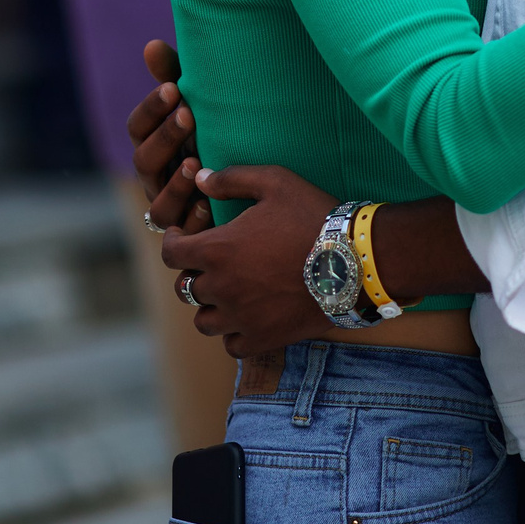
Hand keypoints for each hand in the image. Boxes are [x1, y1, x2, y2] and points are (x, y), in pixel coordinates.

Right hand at [129, 39, 209, 232]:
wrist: (251, 177)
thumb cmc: (216, 131)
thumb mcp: (197, 104)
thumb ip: (174, 76)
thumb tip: (152, 45)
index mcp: (152, 144)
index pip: (137, 126)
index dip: (152, 109)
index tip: (174, 88)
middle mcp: (155, 178)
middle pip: (144, 161)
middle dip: (165, 137)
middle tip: (189, 114)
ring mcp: (169, 207)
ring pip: (158, 201)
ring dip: (175, 181)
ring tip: (195, 161)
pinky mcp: (188, 232)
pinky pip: (182, 233)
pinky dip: (193, 219)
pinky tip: (208, 203)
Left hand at [160, 164, 337, 356]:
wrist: (354, 261)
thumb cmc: (313, 216)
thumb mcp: (275, 182)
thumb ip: (232, 178)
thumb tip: (200, 178)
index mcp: (217, 250)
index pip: (171, 253)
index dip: (172, 242)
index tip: (183, 238)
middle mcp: (221, 287)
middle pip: (185, 288)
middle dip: (193, 273)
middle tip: (212, 264)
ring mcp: (241, 318)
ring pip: (203, 321)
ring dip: (209, 307)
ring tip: (227, 294)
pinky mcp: (263, 338)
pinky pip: (231, 345)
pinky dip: (233, 333)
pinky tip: (246, 317)